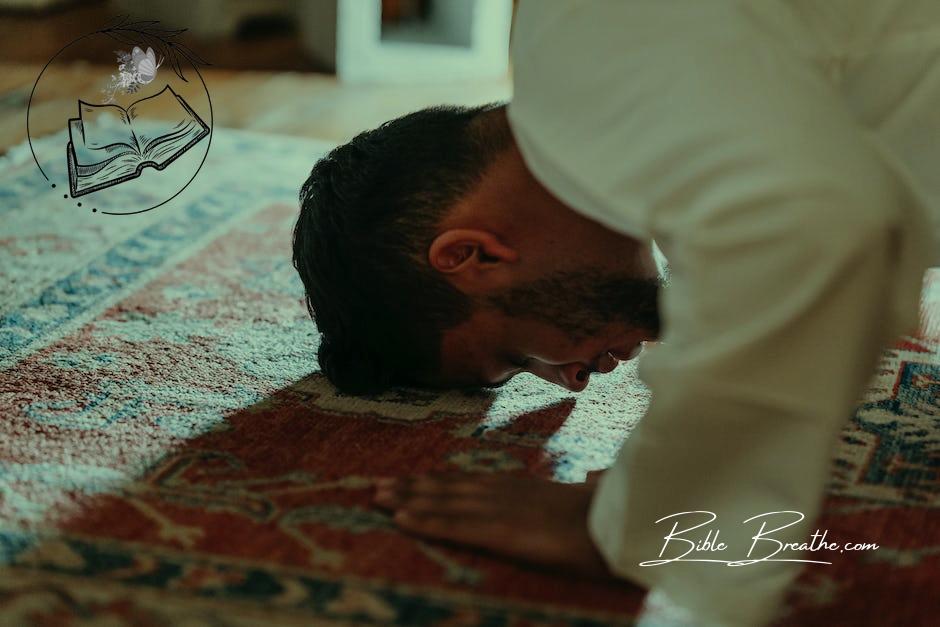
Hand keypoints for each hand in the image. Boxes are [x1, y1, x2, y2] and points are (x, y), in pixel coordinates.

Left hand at [374, 472, 614, 578]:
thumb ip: (587, 486)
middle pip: (451, 488)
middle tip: (377, 485)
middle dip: (413, 487)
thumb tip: (592, 474)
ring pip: (445, 502)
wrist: (631, 523)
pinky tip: (401, 519)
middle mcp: (509, 494)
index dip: (441, 482)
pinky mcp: (504, 532)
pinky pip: (457, 527)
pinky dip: (427, 521)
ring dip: (408, 499)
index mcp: (527, 490)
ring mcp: (504, 511)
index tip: (414, 479)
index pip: (474, 483)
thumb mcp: (597, 499)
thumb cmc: (618, 514)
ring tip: (377, 497)